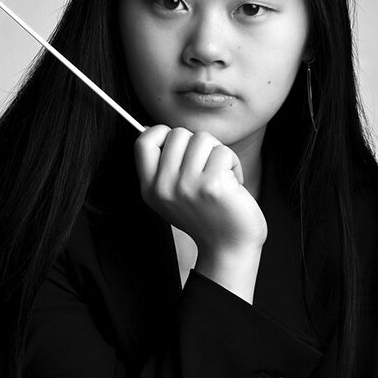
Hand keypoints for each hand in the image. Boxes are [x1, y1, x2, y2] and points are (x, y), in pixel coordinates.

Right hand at [134, 125, 267, 256]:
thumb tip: (152, 128)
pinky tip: (233, 184)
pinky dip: (233, 164)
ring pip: (202, 138)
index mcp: (150, 188)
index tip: (180, 148)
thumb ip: (161, 166)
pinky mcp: (212, 185)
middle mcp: (164, 187)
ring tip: (220, 176)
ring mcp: (187, 186)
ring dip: (217, 153)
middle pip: (177, 133)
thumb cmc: (206, 216)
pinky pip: (223, 151)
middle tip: (206, 168)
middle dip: (197, 145)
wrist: (229, 249)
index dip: (163, 133)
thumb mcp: (171, 195)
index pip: (144, 141)